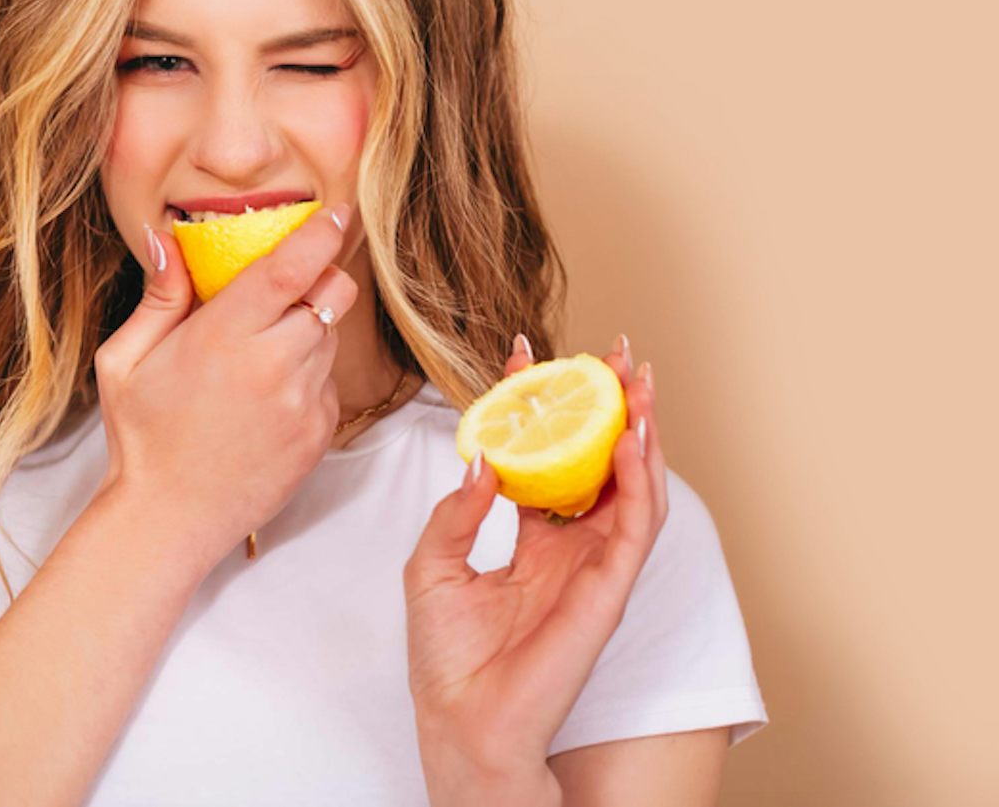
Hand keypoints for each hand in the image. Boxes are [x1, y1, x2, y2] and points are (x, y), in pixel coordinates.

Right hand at [92, 204, 359, 572]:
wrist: (169, 519)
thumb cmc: (141, 438)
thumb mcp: (125, 361)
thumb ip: (157, 297)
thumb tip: (168, 240)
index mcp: (223, 337)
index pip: (292, 267)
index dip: (320, 233)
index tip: (334, 214)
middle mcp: (273, 364)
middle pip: (332, 294)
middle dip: (319, 278)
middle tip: (287, 287)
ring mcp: (303, 402)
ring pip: (332, 336)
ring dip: (309, 328)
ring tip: (260, 352)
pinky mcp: (320, 434)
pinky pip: (330, 383)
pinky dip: (309, 375)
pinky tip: (266, 395)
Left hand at [401, 333, 666, 776]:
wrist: (461, 721)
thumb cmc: (446, 658)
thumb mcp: (432, 564)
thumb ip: (458, 509)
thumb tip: (483, 456)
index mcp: (531, 542)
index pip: (544, 460)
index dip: (537, 407)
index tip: (524, 352)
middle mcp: (570, 549)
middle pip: (601, 464)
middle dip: (610, 407)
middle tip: (614, 353)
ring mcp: (595, 567)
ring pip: (633, 486)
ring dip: (641, 431)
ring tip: (638, 380)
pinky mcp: (610, 588)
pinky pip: (637, 525)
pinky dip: (641, 478)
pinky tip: (635, 437)